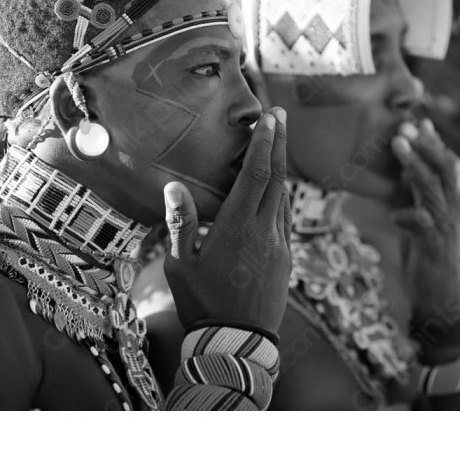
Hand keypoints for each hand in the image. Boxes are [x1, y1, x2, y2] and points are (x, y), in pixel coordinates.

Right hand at [162, 108, 291, 338]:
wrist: (238, 343)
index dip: (263, 143)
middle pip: (277, 178)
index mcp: (238, 227)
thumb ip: (181, 224)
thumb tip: (174, 187)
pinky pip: (285, 218)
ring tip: (276, 147)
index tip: (268, 118)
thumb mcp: (180, 265)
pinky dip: (281, 196)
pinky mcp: (286, 259)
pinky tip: (275, 193)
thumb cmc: (203, 304)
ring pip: (284, 197)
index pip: (256, 174)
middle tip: (279, 116)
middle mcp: (265, 231)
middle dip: (279, 144)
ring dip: (281, 168)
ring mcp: (279, 245)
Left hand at [390, 119, 459, 326]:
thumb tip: (400, 169)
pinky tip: (395, 214)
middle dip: (424, 147)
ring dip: (415, 167)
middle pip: (443, 171)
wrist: (436, 294)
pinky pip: (421, 228)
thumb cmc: (423, 252)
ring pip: (432, 191)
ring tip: (398, 148)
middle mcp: (450, 210)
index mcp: (447, 200)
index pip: (444, 165)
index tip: (418, 121)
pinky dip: (407, 218)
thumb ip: (411, 194)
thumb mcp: (415, 215)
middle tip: (404, 127)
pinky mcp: (433, 247)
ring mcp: (444, 228)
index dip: (432, 143)